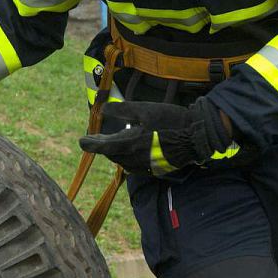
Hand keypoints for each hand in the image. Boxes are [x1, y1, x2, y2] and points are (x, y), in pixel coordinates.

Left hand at [78, 98, 237, 175]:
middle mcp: (135, 159)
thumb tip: (103, 108)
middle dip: (103, 146)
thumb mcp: (145, 109)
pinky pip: (135, 165)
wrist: (196, 137)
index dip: (90, 144)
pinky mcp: (155, 169)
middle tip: (96, 138)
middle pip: (112, 154)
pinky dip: (129, 157)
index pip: (103, 147)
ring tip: (113, 141)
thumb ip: (122, 109)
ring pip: (123, 161)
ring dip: (116, 152)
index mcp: (130, 144)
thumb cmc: (170, 120)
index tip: (81, 141)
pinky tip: (132, 149)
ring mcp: (145, 166)